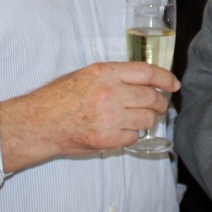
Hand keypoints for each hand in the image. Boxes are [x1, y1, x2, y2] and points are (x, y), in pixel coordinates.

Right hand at [0, 61, 178, 172]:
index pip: (147, 72)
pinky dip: (132, 135)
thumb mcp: (86, 75)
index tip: (173, 84)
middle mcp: (110, 93)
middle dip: (160, 103)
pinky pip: (133, 137)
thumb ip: (114, 76)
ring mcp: (109, 118)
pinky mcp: (107, 139)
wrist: (38, 123)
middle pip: (152, 98)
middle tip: (159, 106)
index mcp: (105, 73)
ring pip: (147, 120)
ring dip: (148, 120)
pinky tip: (122, 131)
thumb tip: (144, 81)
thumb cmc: (58, 98)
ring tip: (140, 119)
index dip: (165, 78)